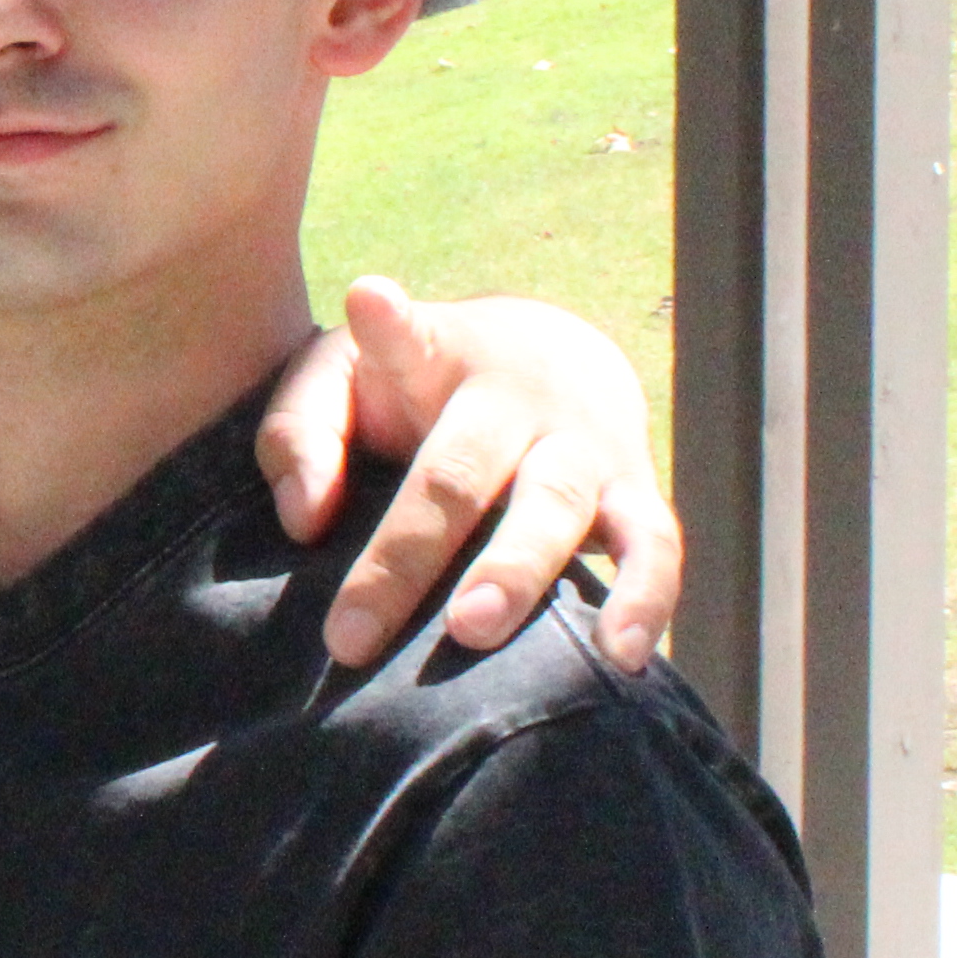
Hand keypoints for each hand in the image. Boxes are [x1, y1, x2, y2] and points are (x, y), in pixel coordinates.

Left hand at [266, 277, 683, 674]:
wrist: (554, 356)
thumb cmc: (416, 384)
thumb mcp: (344, 377)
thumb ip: (301, 433)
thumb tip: (304, 519)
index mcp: (434, 355)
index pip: (406, 337)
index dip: (388, 323)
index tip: (369, 301)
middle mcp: (517, 397)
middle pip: (462, 470)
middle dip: (411, 549)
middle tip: (354, 631)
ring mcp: (583, 444)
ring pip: (557, 507)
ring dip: (515, 572)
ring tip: (473, 631)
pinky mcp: (634, 491)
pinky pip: (654, 545)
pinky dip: (646, 599)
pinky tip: (620, 656)